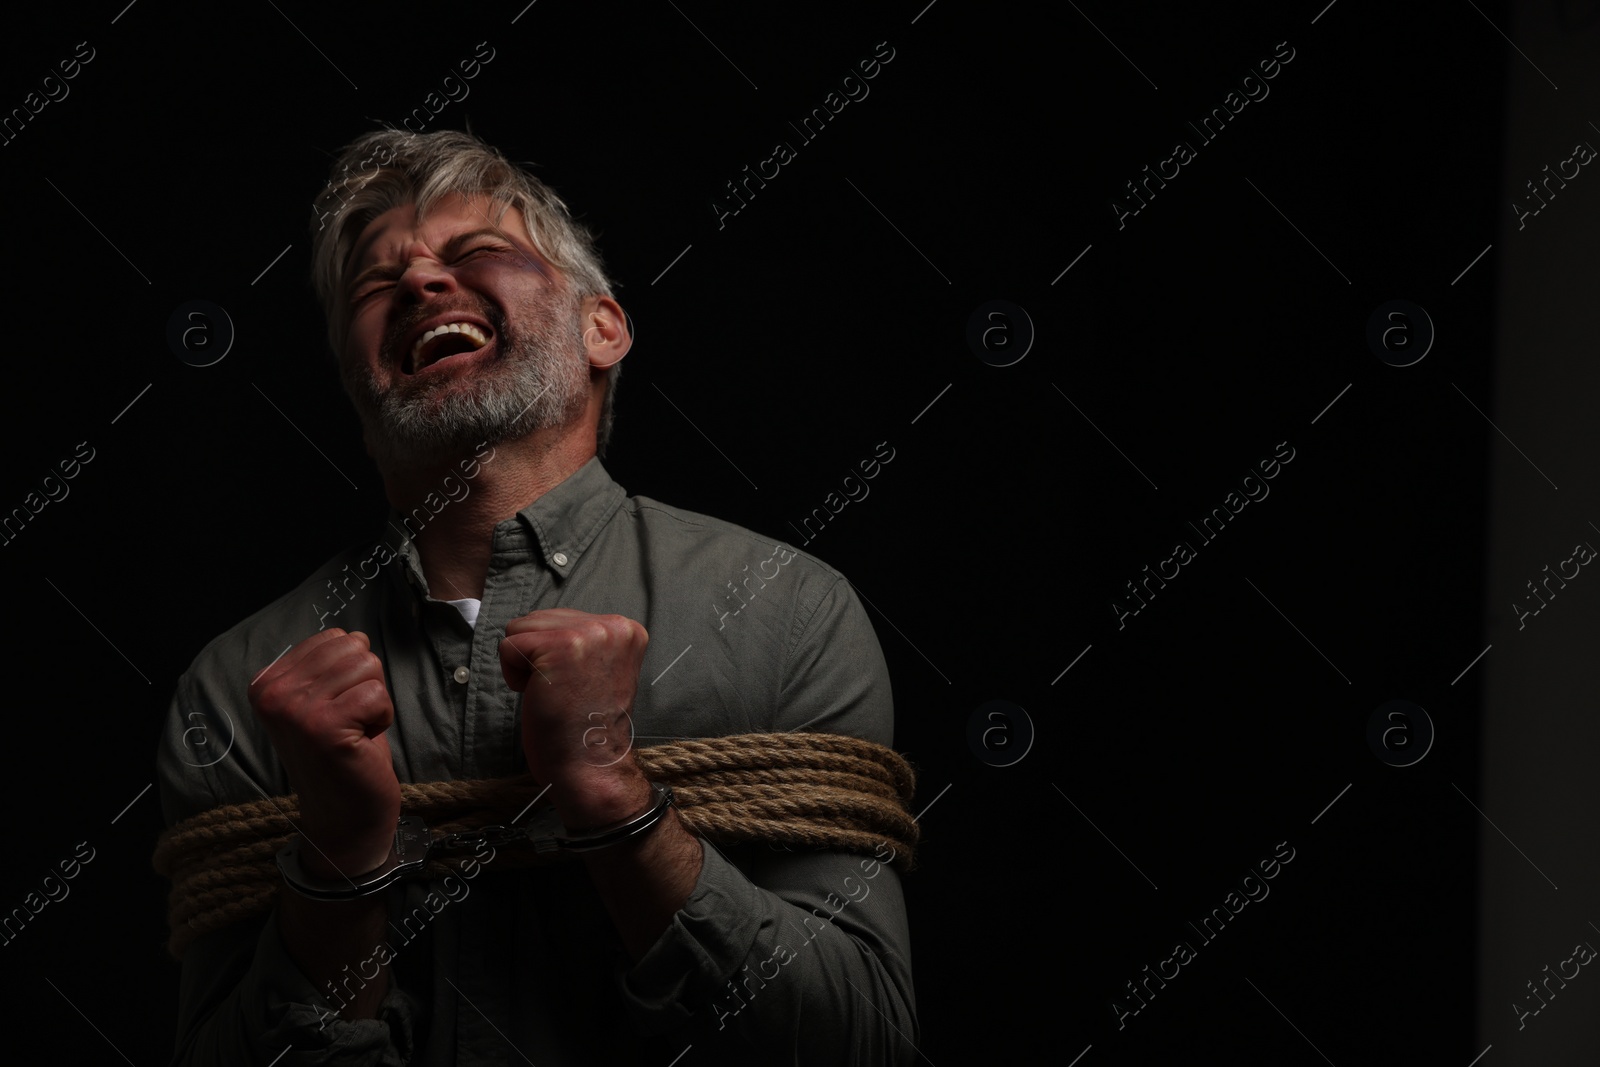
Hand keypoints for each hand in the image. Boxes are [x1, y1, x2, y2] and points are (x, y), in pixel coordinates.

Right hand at [248, 628, 401, 879]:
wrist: (344, 818)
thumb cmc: (344, 754)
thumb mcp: (323, 701)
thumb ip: (328, 665)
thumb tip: (354, 635)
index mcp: (266, 682)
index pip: (333, 637)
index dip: (352, 672)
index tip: (338, 709)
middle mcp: (272, 693)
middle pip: (353, 647)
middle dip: (367, 682)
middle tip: (351, 721)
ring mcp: (294, 710)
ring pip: (368, 666)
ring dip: (375, 700)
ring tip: (356, 731)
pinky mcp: (324, 727)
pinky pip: (377, 694)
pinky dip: (381, 718)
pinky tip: (363, 742)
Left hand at [499, 609, 650, 824]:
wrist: (591, 765)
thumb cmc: (586, 726)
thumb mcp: (600, 668)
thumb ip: (584, 641)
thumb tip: (543, 623)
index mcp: (626, 629)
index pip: (564, 618)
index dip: (555, 653)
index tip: (576, 685)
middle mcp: (613, 625)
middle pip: (540, 618)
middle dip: (538, 654)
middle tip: (562, 690)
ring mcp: (588, 633)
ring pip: (522, 627)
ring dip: (525, 663)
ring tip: (551, 691)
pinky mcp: (559, 647)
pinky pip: (509, 645)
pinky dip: (513, 675)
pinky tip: (538, 694)